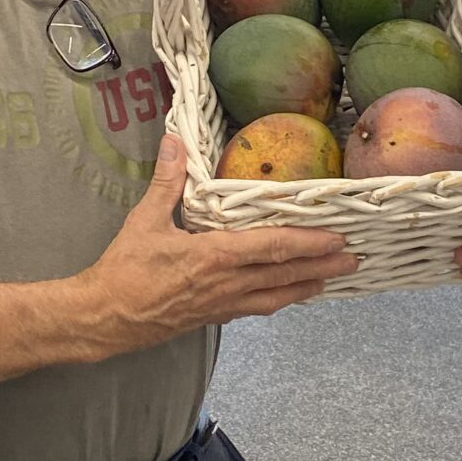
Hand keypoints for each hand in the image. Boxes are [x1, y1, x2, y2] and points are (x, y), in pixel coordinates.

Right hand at [81, 136, 356, 352]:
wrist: (105, 319)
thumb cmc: (125, 271)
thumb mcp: (144, 221)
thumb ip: (167, 182)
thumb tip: (174, 141)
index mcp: (215, 257)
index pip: (273, 248)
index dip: (309, 242)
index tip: (337, 237)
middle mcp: (227, 284)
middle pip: (286, 275)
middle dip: (323, 266)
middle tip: (355, 259)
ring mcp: (223, 304)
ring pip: (276, 296)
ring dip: (307, 286)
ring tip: (333, 278)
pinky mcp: (214, 317)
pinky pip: (257, 308)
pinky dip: (281, 300)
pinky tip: (290, 296)